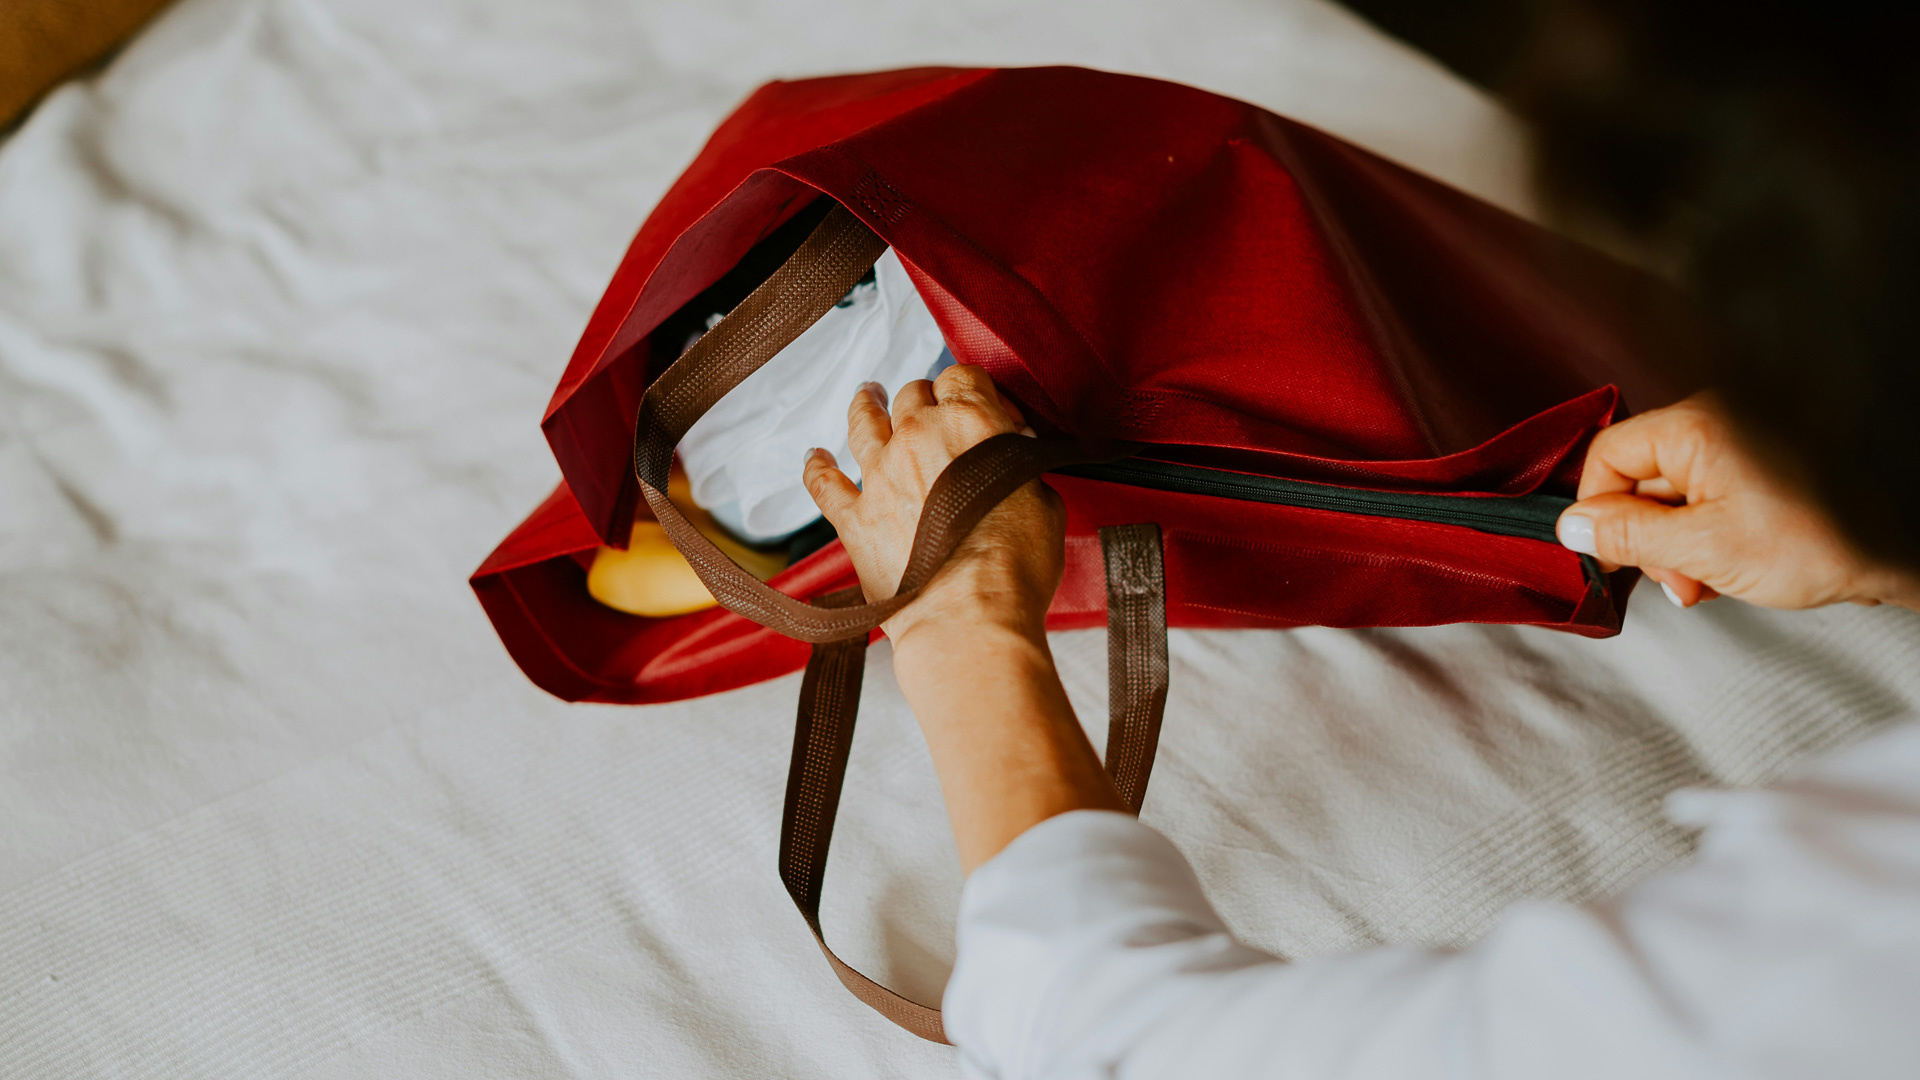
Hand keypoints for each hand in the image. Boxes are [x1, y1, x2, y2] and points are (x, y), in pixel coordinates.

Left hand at [801, 363, 1064, 645]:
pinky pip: (824, 483)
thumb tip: (1013, 460)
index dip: (972, 388)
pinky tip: (816, 457)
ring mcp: (880, 477)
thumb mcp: (1044, 501)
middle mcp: (918, 438)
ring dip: (865, 404)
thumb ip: (1021, 468)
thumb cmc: (1013, 567)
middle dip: (924, 399)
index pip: (963, 377)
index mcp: (970, 423)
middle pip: (912, 395)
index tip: (980, 404)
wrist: (968, 616)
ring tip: (867, 396)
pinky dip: (817, 466)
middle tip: (930, 410)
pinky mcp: (855, 519)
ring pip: (862, 421)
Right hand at [1555, 392, 1919, 609]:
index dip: (1598, 509)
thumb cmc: (1818, 543)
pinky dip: (1703, 533)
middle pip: (1640, 477)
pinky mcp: (1758, 461)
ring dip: (1675, 545)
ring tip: (1704, 582)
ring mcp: (1740, 438)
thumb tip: (1571, 528)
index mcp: (1698, 426)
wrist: (1894, 553)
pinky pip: (1704, 493)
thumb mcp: (1702, 550)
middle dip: (1648, 538)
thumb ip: (1627, 536)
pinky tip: (1721, 567)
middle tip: (1673, 582)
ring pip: (1672, 492)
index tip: (1606, 553)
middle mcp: (1717, 420)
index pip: (1609, 454)